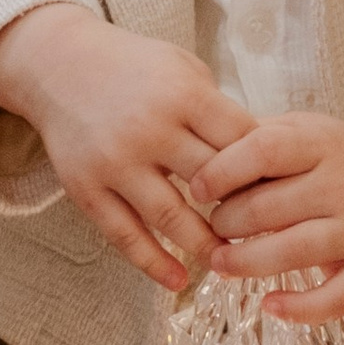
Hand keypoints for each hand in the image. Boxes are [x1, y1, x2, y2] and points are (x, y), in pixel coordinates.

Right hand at [0, 3, 251, 293]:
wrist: (59, 65)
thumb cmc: (134, 68)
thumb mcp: (184, 69)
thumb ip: (217, 110)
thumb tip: (260, 158)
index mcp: (183, 96)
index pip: (241, 142)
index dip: (267, 170)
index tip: (284, 193)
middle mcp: (150, 130)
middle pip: (212, 183)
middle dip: (243, 212)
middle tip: (267, 235)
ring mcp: (115, 162)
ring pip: (171, 217)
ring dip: (205, 244)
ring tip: (230, 261)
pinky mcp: (86, 189)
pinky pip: (124, 235)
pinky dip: (153, 263)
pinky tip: (178, 279)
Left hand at [204, 110, 343, 323]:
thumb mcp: (310, 130)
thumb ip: (262, 138)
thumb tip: (199, 155)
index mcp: (324, 144)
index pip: (263, 151)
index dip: (221, 171)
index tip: (197, 189)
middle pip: (268, 207)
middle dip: (226, 222)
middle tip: (212, 227)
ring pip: (291, 253)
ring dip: (245, 263)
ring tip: (221, 263)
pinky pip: (334, 299)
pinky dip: (299, 310)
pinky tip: (270, 304)